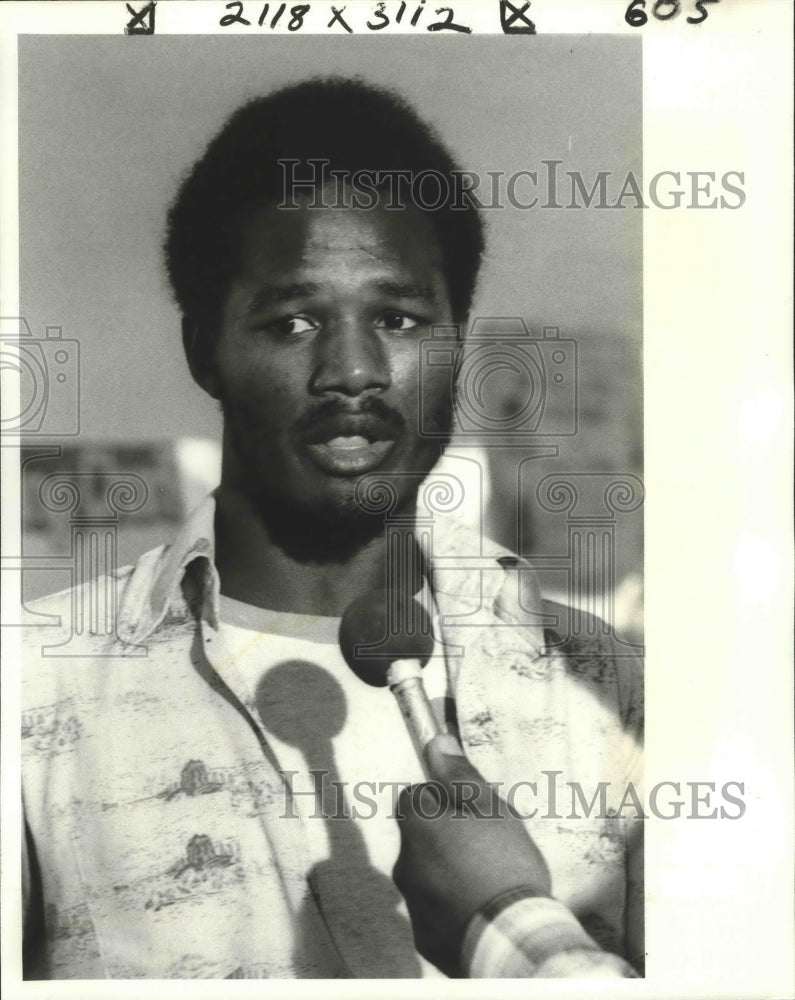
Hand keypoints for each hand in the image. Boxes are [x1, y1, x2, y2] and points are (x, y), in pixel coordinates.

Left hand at [392, 734, 550, 975]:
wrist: (512, 939)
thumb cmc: (503, 865)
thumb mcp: (490, 808)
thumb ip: (459, 775)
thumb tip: (437, 744)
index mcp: (417, 828)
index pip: (415, 797)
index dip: (442, 799)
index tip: (469, 810)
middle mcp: (405, 865)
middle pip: (422, 839)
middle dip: (448, 839)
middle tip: (489, 847)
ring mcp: (414, 905)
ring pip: (430, 876)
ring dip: (451, 874)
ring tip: (492, 883)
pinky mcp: (426, 939)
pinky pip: (437, 914)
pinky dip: (454, 909)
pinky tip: (484, 911)